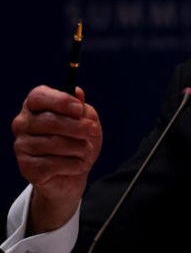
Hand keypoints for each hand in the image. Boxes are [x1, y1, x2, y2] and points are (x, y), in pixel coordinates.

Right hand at [12, 85, 101, 232]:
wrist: (74, 174)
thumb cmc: (80, 141)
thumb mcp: (88, 122)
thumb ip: (82, 109)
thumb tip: (78, 92)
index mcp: (37, 106)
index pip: (39, 95)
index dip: (60, 100)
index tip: (80, 107)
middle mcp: (24, 123)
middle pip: (47, 120)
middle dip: (75, 127)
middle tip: (91, 132)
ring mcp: (22, 146)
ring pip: (51, 143)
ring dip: (76, 147)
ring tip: (86, 151)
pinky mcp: (26, 167)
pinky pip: (51, 164)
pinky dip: (71, 164)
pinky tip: (77, 165)